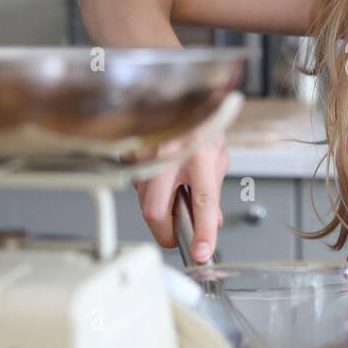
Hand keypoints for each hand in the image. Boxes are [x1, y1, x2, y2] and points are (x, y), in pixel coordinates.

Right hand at [134, 130, 228, 262]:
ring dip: (158, 208)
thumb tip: (211, 222)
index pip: (203, 203)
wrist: (182, 94)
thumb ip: (213, 192)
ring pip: (142, 199)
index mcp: (198, 155)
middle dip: (164, 231)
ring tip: (173, 195)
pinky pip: (136, 184)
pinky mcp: (130, 153)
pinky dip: (148, 190)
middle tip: (176, 235)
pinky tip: (160, 178)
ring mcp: (145, 154)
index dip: (203, 233)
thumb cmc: (200, 119)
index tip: (201, 253)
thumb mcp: (217, 155)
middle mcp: (169, 155)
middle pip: (155, 211)